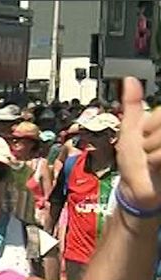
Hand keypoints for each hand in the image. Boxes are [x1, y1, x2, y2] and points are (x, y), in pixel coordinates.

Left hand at [116, 77, 160, 210]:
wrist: (138, 190)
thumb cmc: (135, 161)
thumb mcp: (130, 129)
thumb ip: (131, 105)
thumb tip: (130, 80)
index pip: (160, 112)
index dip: (149, 124)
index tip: (145, 134)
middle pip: (160, 125)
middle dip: (149, 139)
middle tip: (147, 150)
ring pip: (160, 139)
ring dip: (152, 152)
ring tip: (152, 159)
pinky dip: (156, 161)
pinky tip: (156, 167)